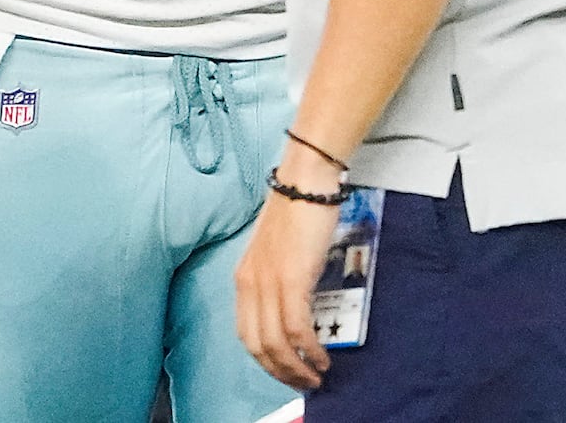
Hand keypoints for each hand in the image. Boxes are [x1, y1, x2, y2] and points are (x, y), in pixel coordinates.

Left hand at [236, 157, 341, 391]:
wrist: (306, 182)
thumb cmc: (298, 208)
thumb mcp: (278, 250)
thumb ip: (278, 276)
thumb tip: (295, 302)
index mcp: (244, 278)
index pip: (247, 333)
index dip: (266, 359)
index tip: (286, 369)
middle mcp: (250, 284)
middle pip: (258, 346)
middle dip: (280, 372)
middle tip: (302, 382)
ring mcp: (269, 283)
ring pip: (276, 344)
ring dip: (296, 367)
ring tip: (315, 376)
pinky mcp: (291, 279)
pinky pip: (297, 328)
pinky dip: (309, 349)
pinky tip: (321, 356)